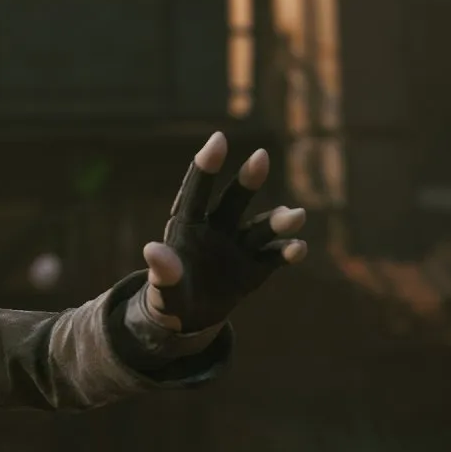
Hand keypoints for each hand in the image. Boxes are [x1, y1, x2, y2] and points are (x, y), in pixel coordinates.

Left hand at [142, 132, 307, 332]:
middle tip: (260, 156)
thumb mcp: (164, 287)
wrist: (191, 313)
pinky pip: (275, 255)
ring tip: (296, 215)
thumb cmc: (170, 294)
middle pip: (234, 201)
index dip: (206, 166)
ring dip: (278, 221)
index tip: (218, 138)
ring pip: (260, 227)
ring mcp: (239, 245)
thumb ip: (162, 271)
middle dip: (248, 181)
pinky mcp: (257, 265)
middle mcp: (217, 228)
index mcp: (188, 225)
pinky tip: (299, 248)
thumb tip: (151, 249)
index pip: (195, 192)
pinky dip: (288, 252)